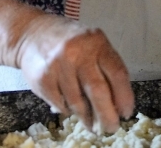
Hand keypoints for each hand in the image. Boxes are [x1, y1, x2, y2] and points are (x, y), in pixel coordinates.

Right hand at [15, 15, 134, 132]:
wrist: (33, 33)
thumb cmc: (70, 42)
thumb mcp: (93, 44)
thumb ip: (105, 67)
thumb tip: (116, 104)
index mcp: (97, 43)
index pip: (117, 73)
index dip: (125, 97)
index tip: (127, 113)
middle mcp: (78, 52)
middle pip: (98, 90)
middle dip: (107, 114)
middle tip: (112, 127)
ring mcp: (59, 65)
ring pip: (78, 102)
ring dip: (87, 117)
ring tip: (92, 124)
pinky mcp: (42, 78)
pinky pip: (60, 104)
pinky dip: (68, 111)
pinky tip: (71, 109)